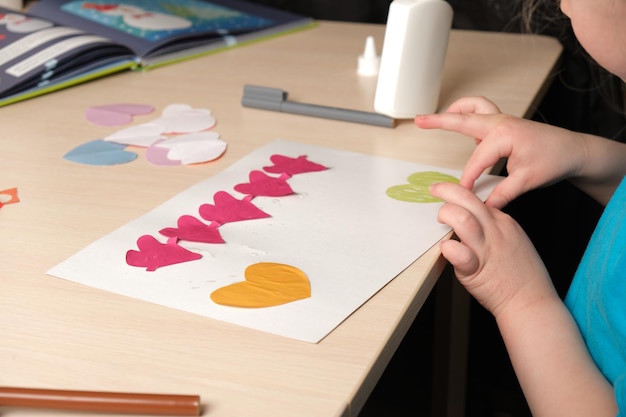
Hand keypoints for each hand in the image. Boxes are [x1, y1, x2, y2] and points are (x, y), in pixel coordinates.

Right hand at [416, 97, 585, 207]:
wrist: (575, 150)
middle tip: (419, 120)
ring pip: (473, 107)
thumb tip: (483, 206)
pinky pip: (481, 112)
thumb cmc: (555, 160)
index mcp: (505, 135)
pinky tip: (461, 126)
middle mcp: (501, 122)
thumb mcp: (528, 180)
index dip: (468, 179)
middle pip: (463, 118)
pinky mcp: (504, 123)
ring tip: (435, 117)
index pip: (476, 160)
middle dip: (439, 120)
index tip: (463, 194)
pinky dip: (467, 114)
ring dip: (454, 109)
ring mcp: (502, 120)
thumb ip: (502, 194)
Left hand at [430, 181, 554, 315]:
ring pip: (464, 219)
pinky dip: (448, 249)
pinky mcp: (476, 270)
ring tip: (440, 220)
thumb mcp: (514, 241)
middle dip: (447, 191)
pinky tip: (445, 249)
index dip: (459, 194)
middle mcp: (495, 231)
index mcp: (504, 223)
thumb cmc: (522, 276)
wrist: (532, 302)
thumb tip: (472, 222)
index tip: (448, 196)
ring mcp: (486, 249)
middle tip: (435, 190)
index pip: (477, 199)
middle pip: (468, 200)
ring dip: (446, 214)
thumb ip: (494, 229)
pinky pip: (459, 254)